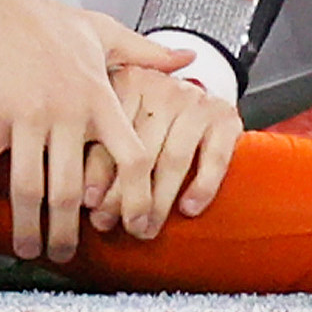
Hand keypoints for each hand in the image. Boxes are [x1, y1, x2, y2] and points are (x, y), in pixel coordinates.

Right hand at [0, 0, 181, 261]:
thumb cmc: (46, 21)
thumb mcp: (102, 32)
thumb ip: (145, 54)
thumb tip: (188, 61)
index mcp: (98, 95)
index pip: (130, 155)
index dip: (137, 197)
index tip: (138, 227)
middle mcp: (65, 109)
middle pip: (73, 187)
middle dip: (69, 230)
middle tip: (65, 256)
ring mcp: (24, 114)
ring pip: (27, 187)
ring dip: (26, 226)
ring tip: (26, 250)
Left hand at [82, 59, 243, 239]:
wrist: (193, 95)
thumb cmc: (144, 117)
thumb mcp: (116, 122)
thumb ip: (96, 150)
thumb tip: (86, 200)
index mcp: (128, 82)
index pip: (109, 134)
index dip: (96, 174)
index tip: (89, 206)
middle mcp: (162, 87)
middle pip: (140, 151)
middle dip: (124, 196)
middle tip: (114, 226)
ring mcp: (196, 100)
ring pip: (173, 159)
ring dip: (158, 201)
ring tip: (146, 229)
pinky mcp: (225, 115)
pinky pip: (214, 157)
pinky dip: (202, 187)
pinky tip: (188, 209)